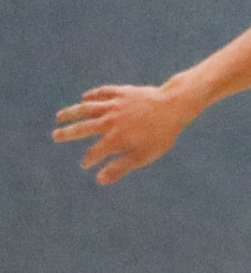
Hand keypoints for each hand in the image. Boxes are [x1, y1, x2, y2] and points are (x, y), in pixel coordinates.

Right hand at [53, 81, 205, 184]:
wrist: (174, 106)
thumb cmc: (161, 135)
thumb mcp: (144, 156)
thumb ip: (120, 168)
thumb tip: (99, 180)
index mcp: (114, 138)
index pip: (95, 152)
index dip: (89, 160)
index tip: (86, 164)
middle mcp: (109, 121)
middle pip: (82, 128)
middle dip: (67, 133)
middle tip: (55, 136)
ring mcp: (114, 105)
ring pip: (86, 108)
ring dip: (72, 112)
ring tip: (60, 116)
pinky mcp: (121, 92)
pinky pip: (102, 93)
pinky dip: (92, 96)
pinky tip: (85, 98)